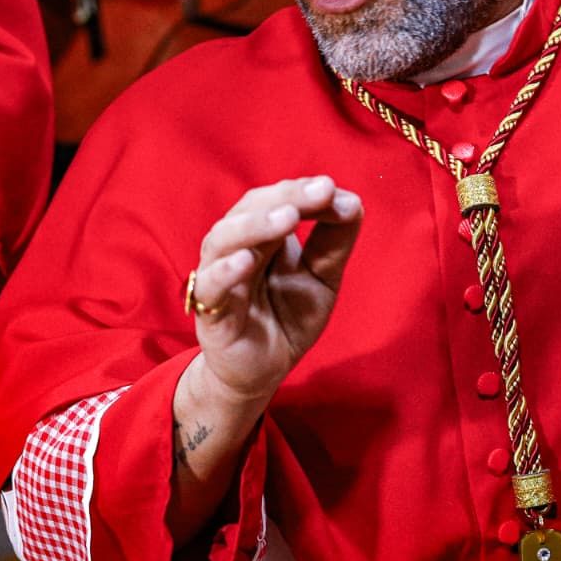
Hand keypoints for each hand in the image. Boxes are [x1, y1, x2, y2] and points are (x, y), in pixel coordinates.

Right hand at [188, 176, 363, 404]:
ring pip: (224, 240)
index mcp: (262, 234)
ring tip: (288, 218)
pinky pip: (210, 287)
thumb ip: (333, 242)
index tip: (332, 189)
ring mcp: (218, 277)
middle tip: (320, 191)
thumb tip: (351, 201)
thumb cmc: (287, 317)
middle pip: (251, 209)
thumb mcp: (321, 278)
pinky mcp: (209, 313)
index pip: (278, 199)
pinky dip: (225, 271)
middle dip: (287, 197)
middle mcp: (235, 247)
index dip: (304, 191)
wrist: (264, 372)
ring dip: (256, 225)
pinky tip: (245, 260)